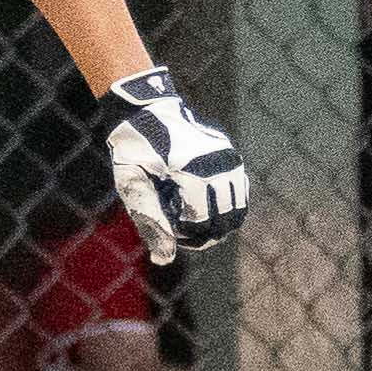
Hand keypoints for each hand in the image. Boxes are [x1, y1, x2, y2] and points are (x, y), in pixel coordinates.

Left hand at [103, 68, 248, 262]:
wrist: (145, 111)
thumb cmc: (133, 151)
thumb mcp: (133, 186)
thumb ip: (151, 222)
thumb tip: (164, 259)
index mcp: (194, 171)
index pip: (203, 222)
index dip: (185, 236)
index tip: (167, 229)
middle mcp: (219, 164)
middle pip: (226, 220)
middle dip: (203, 233)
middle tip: (178, 227)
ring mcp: (230, 159)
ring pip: (237, 210)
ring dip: (215, 220)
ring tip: (187, 214)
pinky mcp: (232, 157)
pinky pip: (239, 193)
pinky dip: (222, 205)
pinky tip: (198, 201)